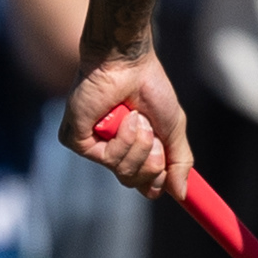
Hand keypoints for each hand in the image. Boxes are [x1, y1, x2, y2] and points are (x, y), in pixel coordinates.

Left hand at [65, 45, 189, 202]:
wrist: (127, 62)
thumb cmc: (149, 87)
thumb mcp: (173, 128)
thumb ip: (179, 161)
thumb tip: (182, 195)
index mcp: (132, 149)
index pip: (144, 184)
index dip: (157, 180)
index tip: (168, 172)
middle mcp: (110, 151)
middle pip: (135, 182)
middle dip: (152, 159)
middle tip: (152, 131)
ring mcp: (92, 146)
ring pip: (123, 172)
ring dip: (139, 144)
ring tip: (136, 116)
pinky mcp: (75, 139)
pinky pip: (106, 158)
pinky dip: (121, 138)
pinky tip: (122, 116)